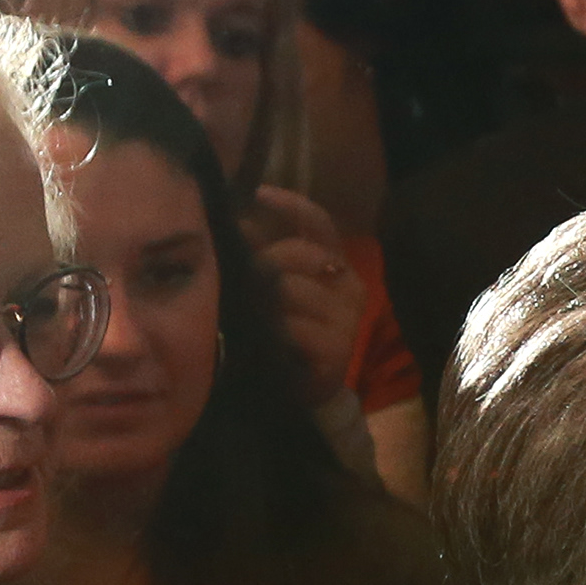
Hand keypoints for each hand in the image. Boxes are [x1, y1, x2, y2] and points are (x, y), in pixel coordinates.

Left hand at [243, 184, 366, 399]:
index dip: (287, 205)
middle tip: (235, 271)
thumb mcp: (278, 286)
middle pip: (301, 254)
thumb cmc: (287, 331)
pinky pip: (294, 328)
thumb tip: (237, 219)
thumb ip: (264, 252)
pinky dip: (272, 330)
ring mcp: (347, 320)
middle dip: (263, 260)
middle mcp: (350, 285)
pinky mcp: (337, 351)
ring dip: (262, 298)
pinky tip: (261, 335)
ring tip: (243, 308)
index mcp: (338, 263)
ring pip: (292, 290)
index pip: (318, 221)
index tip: (255, 194)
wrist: (306, 390)